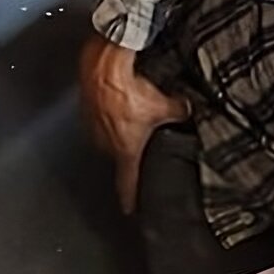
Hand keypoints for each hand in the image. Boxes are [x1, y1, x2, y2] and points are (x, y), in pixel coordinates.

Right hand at [80, 34, 185, 214]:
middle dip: (129, 150)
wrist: (105, 65)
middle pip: (118, 156)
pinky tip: (116, 98)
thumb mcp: (164, 105)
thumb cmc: (127, 89)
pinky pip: (97, 116)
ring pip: (106, 135)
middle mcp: (105, 143)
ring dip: (116, 128)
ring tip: (128, 114)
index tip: (129, 208)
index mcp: (125, 150)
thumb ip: (179, 112)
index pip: (126, 184)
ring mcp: (92, 125)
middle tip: (139, 141)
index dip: (130, 199)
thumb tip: (188, 111)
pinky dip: (106, 111)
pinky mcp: (85, 107)